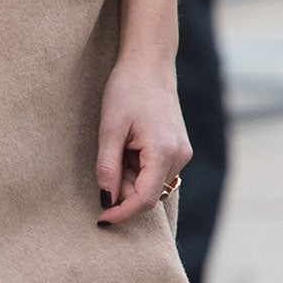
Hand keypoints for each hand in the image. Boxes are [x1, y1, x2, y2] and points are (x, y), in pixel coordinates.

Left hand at [95, 49, 189, 227]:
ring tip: (116, 150)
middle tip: (103, 171)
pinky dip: (138, 170)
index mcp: (164, 152)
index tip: (100, 219)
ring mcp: (182, 152)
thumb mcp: (109, 129)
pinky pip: (157, 171)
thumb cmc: (126, 90)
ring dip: (130, 180)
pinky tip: (126, 148)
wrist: (149, 63)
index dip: (121, 213)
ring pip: (153, 184)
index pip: (145, 199)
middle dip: (123, 193)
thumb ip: (108, 168)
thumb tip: (106, 199)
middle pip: (149, 194)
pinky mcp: (178, 147)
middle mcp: (180, 156)